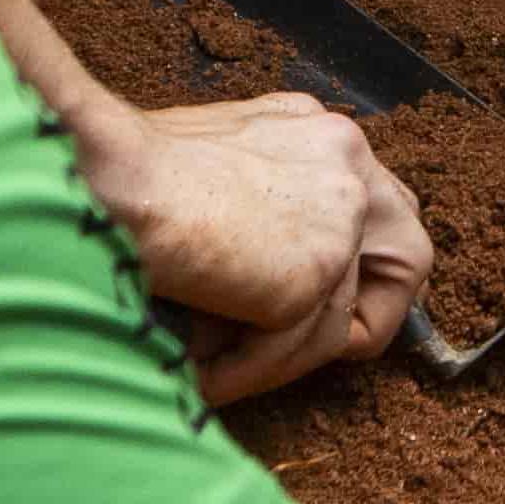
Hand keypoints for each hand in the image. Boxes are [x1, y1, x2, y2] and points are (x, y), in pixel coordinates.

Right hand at [0, 0, 432, 400]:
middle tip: (329, 353)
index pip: (375, 202)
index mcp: (312, 131)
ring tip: (213, 369)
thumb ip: (251, 215)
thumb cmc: (121, 180)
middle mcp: (343, 158)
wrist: (97, 177)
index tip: (323, 305)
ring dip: (276, 357)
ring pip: (339, 318)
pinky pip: (302, 349)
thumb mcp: (203, 178)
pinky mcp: (317, 268)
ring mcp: (338, 212)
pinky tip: (203, 372)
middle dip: (375, 312)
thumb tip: (262, 296)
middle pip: (407, 250)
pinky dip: (250, 372)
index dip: (359, 264)